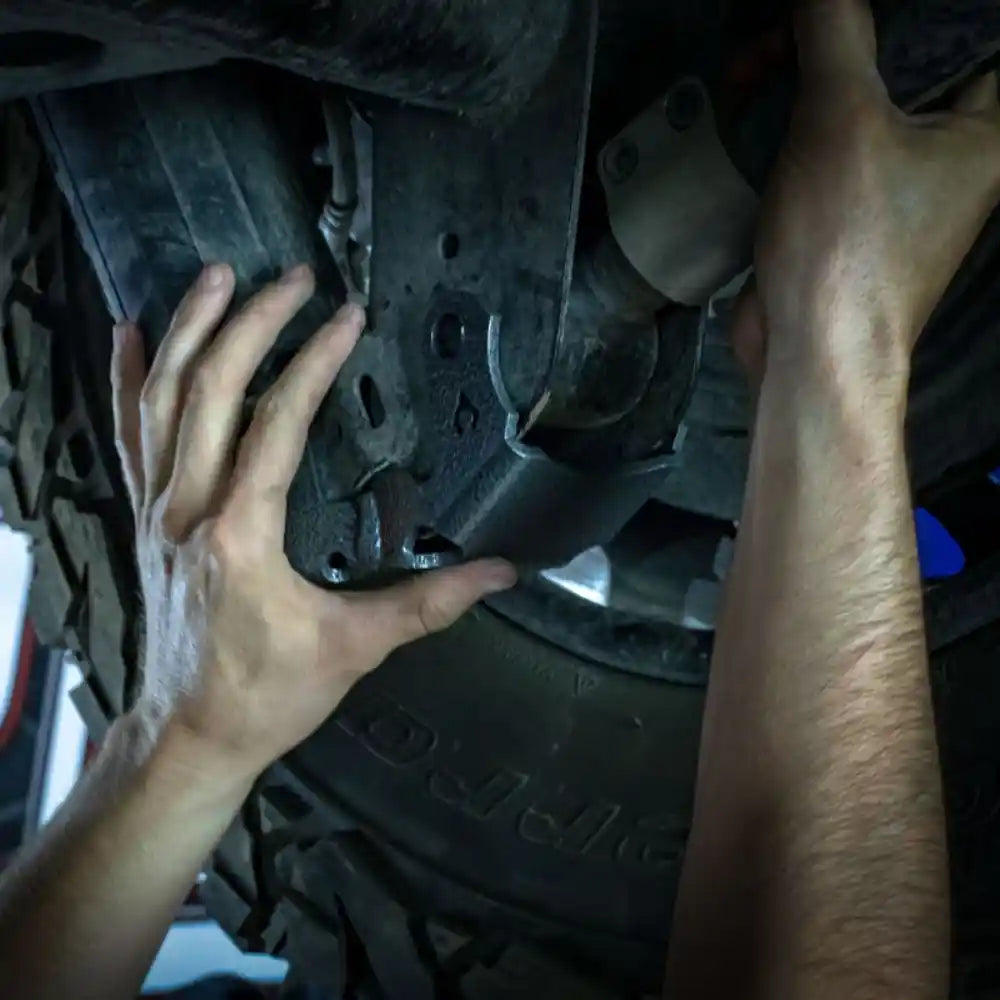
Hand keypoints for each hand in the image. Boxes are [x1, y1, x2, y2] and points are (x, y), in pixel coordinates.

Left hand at [111, 263, 516, 784]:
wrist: (190, 732)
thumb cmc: (265, 693)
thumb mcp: (356, 648)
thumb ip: (429, 603)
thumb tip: (498, 573)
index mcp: (244, 534)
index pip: (279, 422)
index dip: (316, 361)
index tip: (347, 319)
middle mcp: (190, 509)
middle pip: (211, 390)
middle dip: (254, 323)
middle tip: (291, 278)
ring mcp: (157, 510)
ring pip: (162, 400)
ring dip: (189, 330)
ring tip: (217, 275)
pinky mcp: (145, 519)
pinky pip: (126, 435)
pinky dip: (127, 379)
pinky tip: (130, 334)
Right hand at [755, 0, 999, 391]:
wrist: (809, 350)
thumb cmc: (847, 239)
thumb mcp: (842, 118)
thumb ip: (836, 32)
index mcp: (981, 128)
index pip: (954, 34)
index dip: (899, 14)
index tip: (844, 8)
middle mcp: (944, 153)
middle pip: (891, 65)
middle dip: (830, 42)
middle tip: (781, 33)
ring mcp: (889, 186)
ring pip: (846, 105)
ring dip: (797, 83)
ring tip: (749, 72)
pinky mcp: (840, 213)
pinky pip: (816, 147)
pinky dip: (784, 126)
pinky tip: (746, 110)